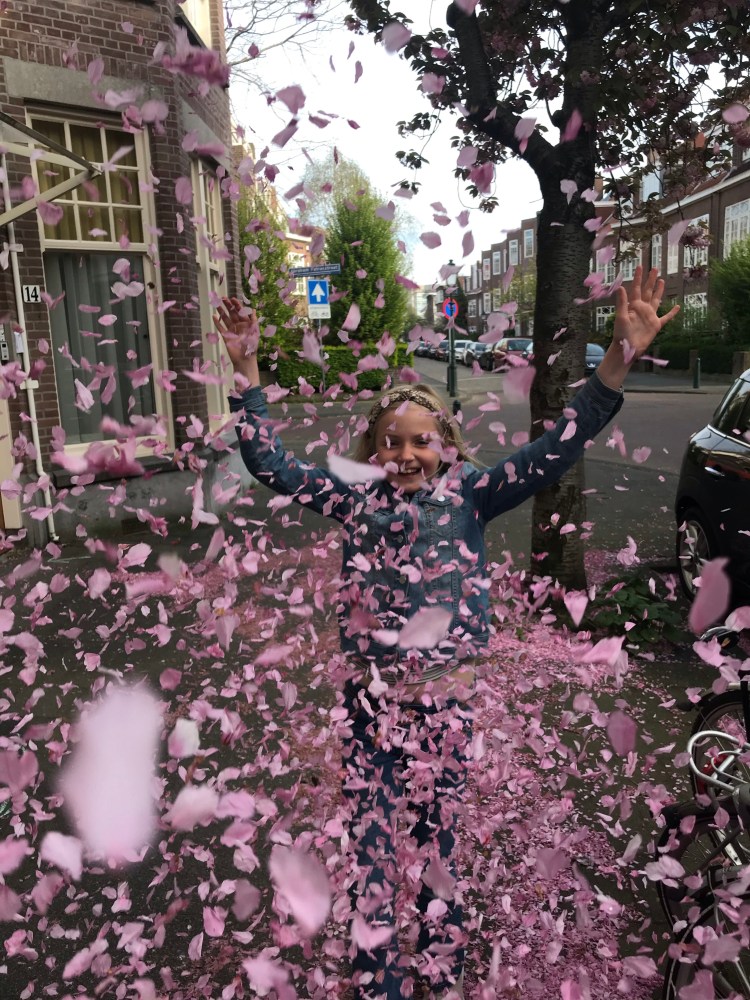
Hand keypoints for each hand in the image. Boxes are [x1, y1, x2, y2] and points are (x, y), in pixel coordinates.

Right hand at [213, 297, 259, 380]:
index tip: (232, 298)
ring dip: (221, 311)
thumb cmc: (252, 346)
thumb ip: (254, 320)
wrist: (245, 360)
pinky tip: (213, 316)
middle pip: (232, 313)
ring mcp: (232, 330)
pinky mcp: (226, 336)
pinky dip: (217, 322)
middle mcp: (238, 325)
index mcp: (246, 324)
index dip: (237, 305)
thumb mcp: (255, 332)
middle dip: (228, 305)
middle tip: (222, 298)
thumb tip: (253, 309)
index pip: (241, 311)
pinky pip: (220, 328)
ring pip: (225, 318)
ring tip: (216, 304)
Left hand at [597, 265, 679, 389]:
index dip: (638, 277)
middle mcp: (642, 308)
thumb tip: (621, 287)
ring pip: (656, 300)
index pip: (636, 288)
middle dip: (651, 280)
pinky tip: (678, 307)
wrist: (627, 349)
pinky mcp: (656, 325)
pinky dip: (672, 313)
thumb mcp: (620, 317)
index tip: (640, 266)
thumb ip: (622, 302)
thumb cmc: (621, 334)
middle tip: (655, 268)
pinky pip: (666, 317)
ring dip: (659, 291)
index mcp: (633, 306)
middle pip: (648, 291)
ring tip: (662, 281)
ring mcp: (650, 316)